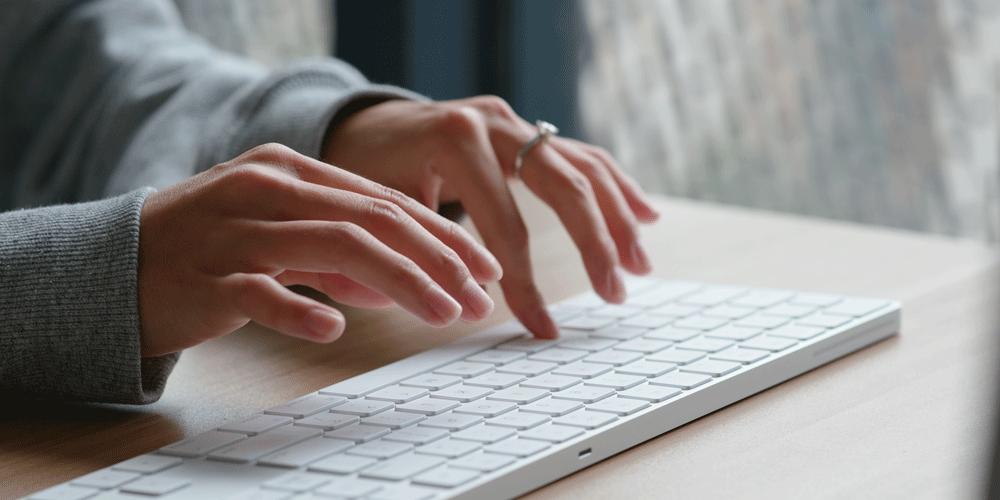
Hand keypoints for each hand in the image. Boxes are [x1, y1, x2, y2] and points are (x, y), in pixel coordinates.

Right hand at [137, 144, 501, 357]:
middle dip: (436, 258)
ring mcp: (235, 231)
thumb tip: (399, 288)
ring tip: (439, 312)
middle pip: (371, 218)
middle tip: (475, 297)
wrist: (116, 266)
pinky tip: (336, 330)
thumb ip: (339, 257)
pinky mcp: (206, 277)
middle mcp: (266, 189)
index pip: (385, 200)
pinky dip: (302, 310)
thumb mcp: (281, 239)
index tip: (483, 267)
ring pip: (333, 246)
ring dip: (398, 282)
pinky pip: (261, 292)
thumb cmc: (210, 250)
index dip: (443, 235)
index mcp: (291, 170)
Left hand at [322, 96, 659, 338]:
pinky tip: (646, 213)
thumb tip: (469, 311)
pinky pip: (582, 155)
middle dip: (595, 244)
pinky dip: (617, 185)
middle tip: (614, 294)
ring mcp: (516, 121)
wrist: (366, 124)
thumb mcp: (380, 208)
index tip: (542, 329)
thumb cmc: (366, 170)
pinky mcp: (527, 129)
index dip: (526, 284)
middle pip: (564, 185)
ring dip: (619, 217)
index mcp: (455, 140)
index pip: (505, 225)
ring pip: (584, 166)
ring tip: (640, 266)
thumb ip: (424, 251)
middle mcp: (494, 122)